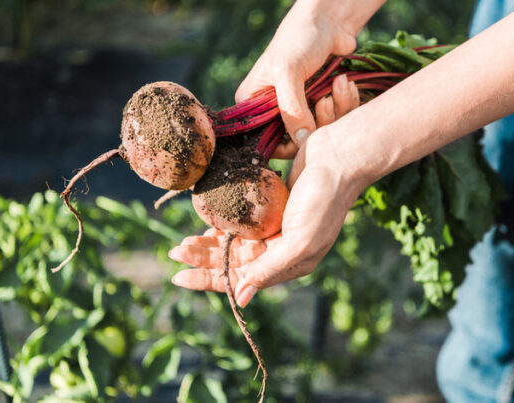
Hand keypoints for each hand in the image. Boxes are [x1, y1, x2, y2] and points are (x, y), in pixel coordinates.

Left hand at [169, 79, 361, 305]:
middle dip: (203, 260)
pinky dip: (222, 225)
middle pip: (233, 263)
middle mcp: (282, 250)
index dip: (209, 280)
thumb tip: (242, 299)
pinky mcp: (273, 206)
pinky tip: (206, 225)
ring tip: (182, 243)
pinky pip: (241, 222)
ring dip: (208, 244)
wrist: (340, 157)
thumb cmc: (324, 200)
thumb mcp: (299, 241)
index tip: (179, 277)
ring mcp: (277, 228)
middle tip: (174, 252)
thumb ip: (269, 269)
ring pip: (234, 243)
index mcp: (290, 264)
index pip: (241, 280)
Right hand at [236, 0, 380, 158]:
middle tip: (326, 101)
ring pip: (322, 130)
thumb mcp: (288, 73)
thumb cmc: (299, 39)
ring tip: (340, 83)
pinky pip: (338, 118)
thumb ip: (292, 111)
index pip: (268, 142)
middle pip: (299, 140)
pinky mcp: (323, 103)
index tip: (309, 133)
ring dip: (337, 108)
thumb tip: (302, 143)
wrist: (329, 20)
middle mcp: (275, 110)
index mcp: (254, 105)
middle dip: (319, 123)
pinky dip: (345, 102)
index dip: (290, 144)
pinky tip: (345, 83)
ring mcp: (301, 108)